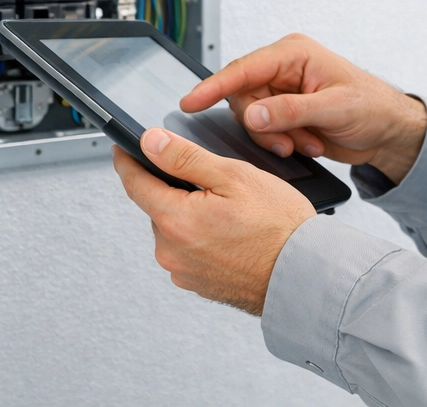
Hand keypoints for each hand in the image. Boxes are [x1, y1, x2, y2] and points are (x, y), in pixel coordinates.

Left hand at [112, 127, 316, 315]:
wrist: (303, 274)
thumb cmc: (279, 227)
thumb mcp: (233, 176)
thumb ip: (185, 157)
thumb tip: (150, 142)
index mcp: (175, 220)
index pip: (135, 183)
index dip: (129, 160)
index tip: (123, 149)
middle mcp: (171, 251)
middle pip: (158, 205)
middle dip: (177, 189)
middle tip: (215, 183)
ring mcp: (183, 272)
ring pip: (175, 228)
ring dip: (191, 214)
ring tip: (232, 212)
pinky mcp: (197, 284)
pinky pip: (189, 250)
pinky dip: (203, 237)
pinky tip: (233, 234)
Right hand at [181, 33, 426, 183]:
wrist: (389, 132)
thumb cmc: (373, 107)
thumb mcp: (335, 108)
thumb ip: (291, 111)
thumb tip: (253, 114)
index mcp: (294, 54)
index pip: (243, 68)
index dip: (214, 86)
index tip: (190, 101)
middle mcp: (284, 69)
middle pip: (242, 97)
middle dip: (262, 126)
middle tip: (287, 142)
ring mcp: (283, 91)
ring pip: (252, 117)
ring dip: (276, 137)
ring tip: (305, 143)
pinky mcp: (285, 112)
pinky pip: (265, 130)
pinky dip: (284, 142)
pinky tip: (309, 143)